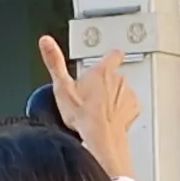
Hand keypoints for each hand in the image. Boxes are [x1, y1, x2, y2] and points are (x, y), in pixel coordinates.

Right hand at [38, 35, 142, 171]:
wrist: (101, 139)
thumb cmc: (83, 115)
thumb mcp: (62, 87)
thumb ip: (54, 62)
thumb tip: (46, 41)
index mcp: (102, 71)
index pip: (113, 55)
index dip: (111, 56)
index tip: (111, 56)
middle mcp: (119, 80)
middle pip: (115, 76)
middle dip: (106, 84)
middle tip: (92, 97)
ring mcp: (128, 95)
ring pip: (122, 92)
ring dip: (114, 98)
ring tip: (99, 111)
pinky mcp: (133, 110)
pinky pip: (128, 107)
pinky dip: (121, 112)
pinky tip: (109, 119)